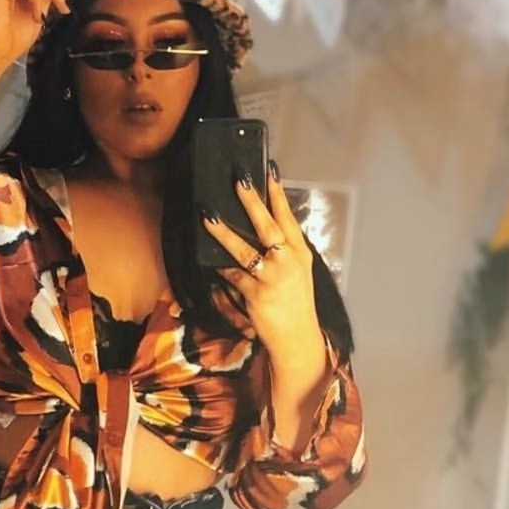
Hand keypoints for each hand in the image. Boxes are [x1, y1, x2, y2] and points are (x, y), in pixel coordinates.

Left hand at [200, 167, 319, 360]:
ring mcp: (272, 278)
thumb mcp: (298, 272)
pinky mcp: (256, 294)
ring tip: (208, 216)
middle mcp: (288, 262)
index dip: (277, 194)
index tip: (269, 171)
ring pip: (243, 249)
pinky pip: (232, 275)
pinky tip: (209, 258)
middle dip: (251, 201)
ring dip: (223, 232)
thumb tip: (265, 228)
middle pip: (267, 226)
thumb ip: (284, 250)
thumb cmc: (296, 304)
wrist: (297, 338)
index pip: (288, 218)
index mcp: (300, 253)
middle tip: (239, 179)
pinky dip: (220, 267)